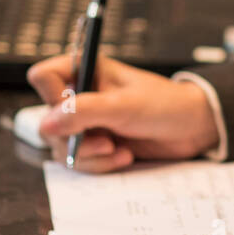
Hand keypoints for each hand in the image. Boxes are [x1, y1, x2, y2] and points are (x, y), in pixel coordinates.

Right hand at [26, 53, 218, 171]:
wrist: (192, 128)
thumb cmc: (164, 104)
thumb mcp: (124, 105)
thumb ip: (84, 111)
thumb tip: (47, 124)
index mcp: (84, 69)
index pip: (42, 77)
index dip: (53, 97)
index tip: (77, 110)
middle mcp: (79, 95)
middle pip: (47, 121)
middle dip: (75, 138)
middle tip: (106, 141)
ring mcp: (85, 122)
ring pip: (60, 147)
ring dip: (90, 156)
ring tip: (120, 150)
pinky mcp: (94, 144)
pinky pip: (78, 162)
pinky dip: (99, 165)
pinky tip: (124, 156)